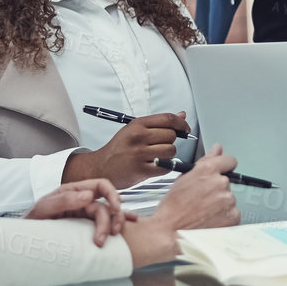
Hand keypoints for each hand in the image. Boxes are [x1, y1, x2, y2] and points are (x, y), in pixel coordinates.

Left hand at [27, 178, 130, 247]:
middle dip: (109, 221)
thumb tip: (88, 195)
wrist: (26, 240)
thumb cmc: (33, 222)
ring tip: (112, 239)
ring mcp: (86, 215)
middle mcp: (84, 201)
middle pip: (107, 206)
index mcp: (75, 192)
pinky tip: (130, 226)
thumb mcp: (44, 208)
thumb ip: (64, 200)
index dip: (112, 194)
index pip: (101, 185)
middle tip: (102, 239)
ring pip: (109, 216)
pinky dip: (120, 223)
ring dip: (115, 225)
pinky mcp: (87, 228)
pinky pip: (107, 223)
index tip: (115, 208)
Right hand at [64, 112, 190, 187]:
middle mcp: (138, 137)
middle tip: (160, 146)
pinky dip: (164, 167)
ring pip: (171, 151)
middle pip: (171, 135)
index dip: (181, 123)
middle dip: (170, 141)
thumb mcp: (135, 130)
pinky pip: (165, 167)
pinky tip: (155, 166)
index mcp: (137, 124)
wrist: (101, 167)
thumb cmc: (119, 149)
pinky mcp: (141, 170)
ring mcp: (139, 154)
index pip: (168, 119)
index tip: (185, 128)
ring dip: (168, 155)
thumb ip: (159, 123)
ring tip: (156, 156)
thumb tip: (182, 115)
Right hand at [123, 146, 239, 265]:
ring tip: (203, 213)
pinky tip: (210, 221)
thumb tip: (216, 149)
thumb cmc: (172, 209)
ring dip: (220, 205)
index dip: (225, 166)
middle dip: (217, 190)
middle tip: (202, 201)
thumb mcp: (183, 179)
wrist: (170, 232)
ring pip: (229, 199)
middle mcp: (220, 183)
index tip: (222, 171)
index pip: (229, 160)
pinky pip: (232, 214)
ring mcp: (228, 200)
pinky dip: (224, 218)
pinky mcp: (233, 217)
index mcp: (208, 170)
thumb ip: (204, 162)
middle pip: (226, 183)